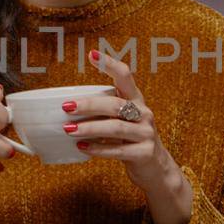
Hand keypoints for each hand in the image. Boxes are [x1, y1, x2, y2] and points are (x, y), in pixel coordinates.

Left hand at [68, 50, 192, 223]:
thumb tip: (69, 106)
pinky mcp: (144, 153)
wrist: (156, 168)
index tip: (92, 55)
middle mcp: (144, 113)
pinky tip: (83, 148)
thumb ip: (105, 111)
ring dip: (90, 128)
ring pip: (115, 127)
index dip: (110, 64)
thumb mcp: (123, 120)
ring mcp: (146, 133)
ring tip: (69, 130)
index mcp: (136, 100)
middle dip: (89, 105)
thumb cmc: (131, 140)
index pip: (125, 76)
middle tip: (67, 107)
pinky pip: (118, 150)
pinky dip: (98, 149)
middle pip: (115, 104)